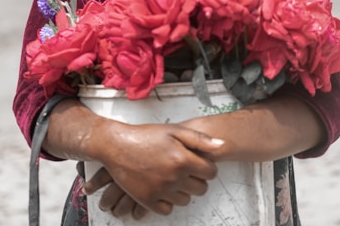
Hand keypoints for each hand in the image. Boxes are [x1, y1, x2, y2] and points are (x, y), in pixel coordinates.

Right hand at [90, 120, 223, 215]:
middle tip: (185, 168)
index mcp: (183, 159)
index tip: (199, 163)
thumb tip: (221, 146)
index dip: (207, 167)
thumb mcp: (175, 130)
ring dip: (182, 190)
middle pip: (201, 189)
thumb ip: (200, 139)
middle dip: (196, 179)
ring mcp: (161, 191)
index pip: (211, 173)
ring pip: (185, 200)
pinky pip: (168, 209)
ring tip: (171, 175)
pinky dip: (167, 200)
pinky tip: (162, 186)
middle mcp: (174, 177)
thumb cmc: (145, 136)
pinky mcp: (148, 200)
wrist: (117, 145)